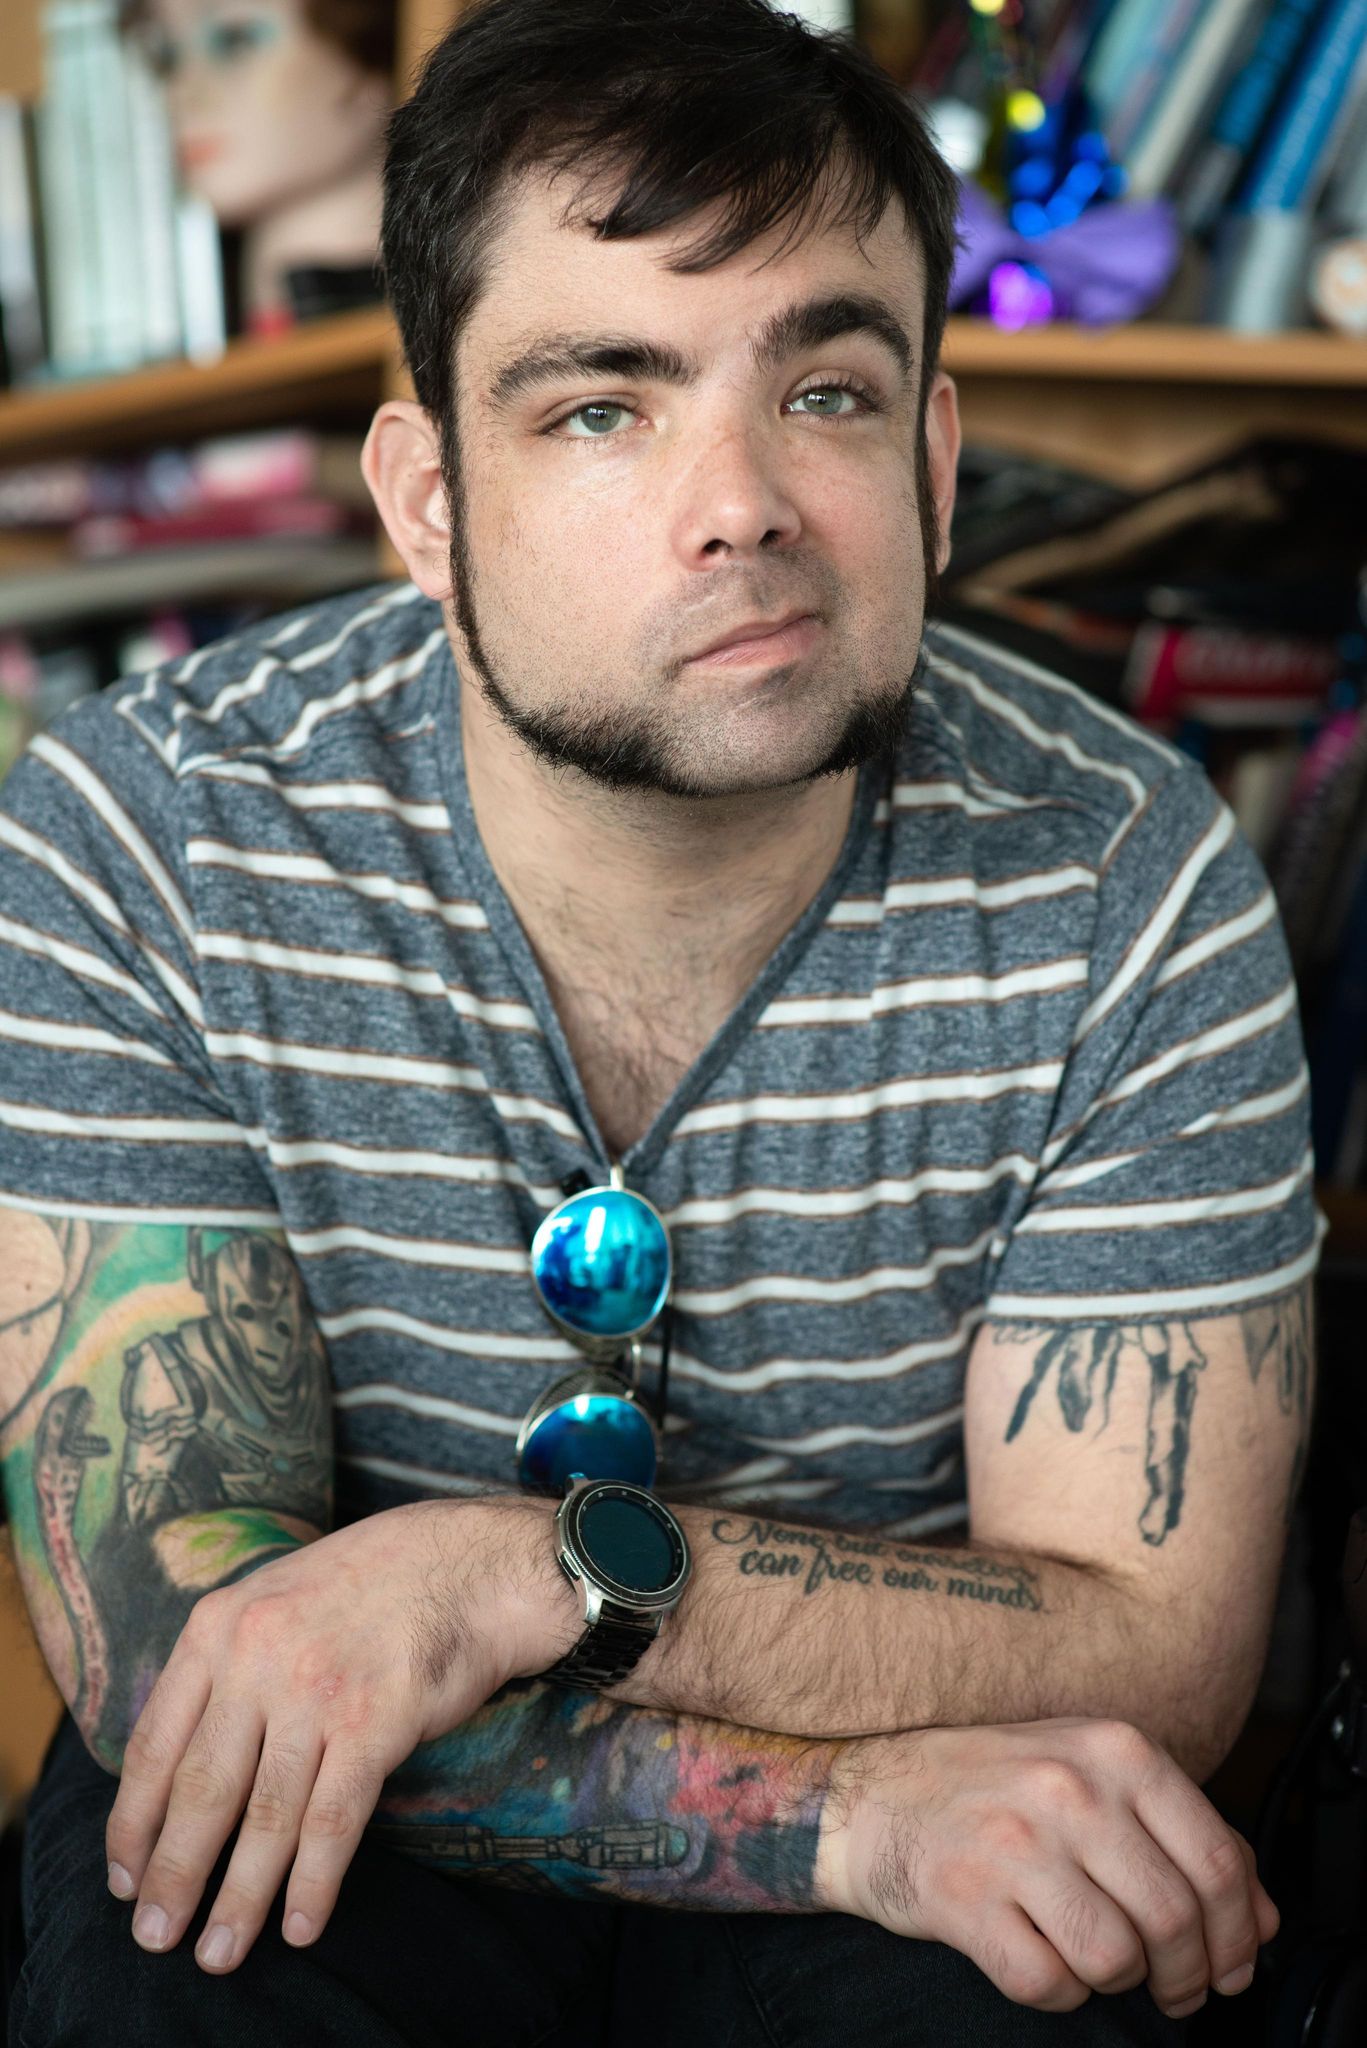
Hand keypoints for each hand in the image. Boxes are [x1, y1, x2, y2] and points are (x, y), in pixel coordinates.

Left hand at [105, 1494, 569, 1974]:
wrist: (471, 1565)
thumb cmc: (375, 1581)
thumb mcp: (275, 1595)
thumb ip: (228, 1661)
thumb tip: (186, 1753)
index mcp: (219, 1626)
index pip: (155, 1743)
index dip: (134, 1822)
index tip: (124, 1876)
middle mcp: (256, 1658)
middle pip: (200, 1789)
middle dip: (173, 1875)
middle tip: (155, 1935)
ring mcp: (314, 1691)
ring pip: (263, 1817)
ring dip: (237, 1897)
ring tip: (219, 1953)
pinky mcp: (373, 1723)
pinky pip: (331, 1821)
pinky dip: (312, 1883)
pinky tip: (300, 1926)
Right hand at [824, 1717, 1278, 2019]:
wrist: (868, 1794)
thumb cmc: (990, 1786)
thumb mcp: (1091, 1775)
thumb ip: (1181, 1834)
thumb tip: (1264, 1919)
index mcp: (1112, 1748)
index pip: (1218, 1859)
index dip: (1239, 1934)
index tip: (1231, 1966)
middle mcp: (1068, 1786)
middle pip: (1175, 1918)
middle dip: (1185, 1975)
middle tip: (1172, 1988)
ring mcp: (1013, 1841)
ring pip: (1117, 1957)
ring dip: (1115, 1981)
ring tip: (1094, 1963)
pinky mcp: (965, 1898)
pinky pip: (1048, 1983)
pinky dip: (1055, 1992)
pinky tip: (1037, 1957)